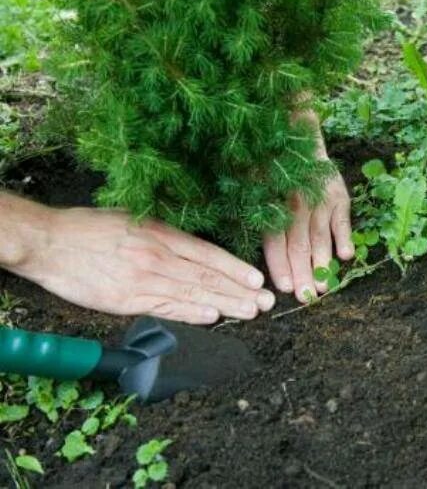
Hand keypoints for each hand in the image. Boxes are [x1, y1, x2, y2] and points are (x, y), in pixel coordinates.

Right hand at [13, 206, 274, 324]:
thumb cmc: (90, 228)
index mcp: (161, 233)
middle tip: (266, 301)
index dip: (236, 267)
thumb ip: (165, 235)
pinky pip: (166, 307)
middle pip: (208, 276)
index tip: (258, 278)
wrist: (50, 242)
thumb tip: (195, 249)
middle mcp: (157, 256)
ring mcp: (143, 279)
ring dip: (225, 304)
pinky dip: (191, 313)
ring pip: (193, 294)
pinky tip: (212, 317)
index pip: (208, 254)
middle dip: (241, 290)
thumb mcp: (134, 219)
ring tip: (250, 311)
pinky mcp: (126, 299)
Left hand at [263, 109, 353, 302]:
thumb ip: (248, 210)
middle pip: (300, 245)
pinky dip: (344, 237)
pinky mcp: (338, 195)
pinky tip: (345, 256)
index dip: (279, 265)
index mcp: (273, 204)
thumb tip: (237, 239)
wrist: (297, 131)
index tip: (283, 287)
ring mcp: (320, 200)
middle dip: (303, 274)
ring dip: (323, 264)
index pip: (275, 241)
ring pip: (321, 237)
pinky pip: (343, 220)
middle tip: (306, 298)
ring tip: (324, 287)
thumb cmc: (267, 162)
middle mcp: (297, 204)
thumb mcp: (247, 181)